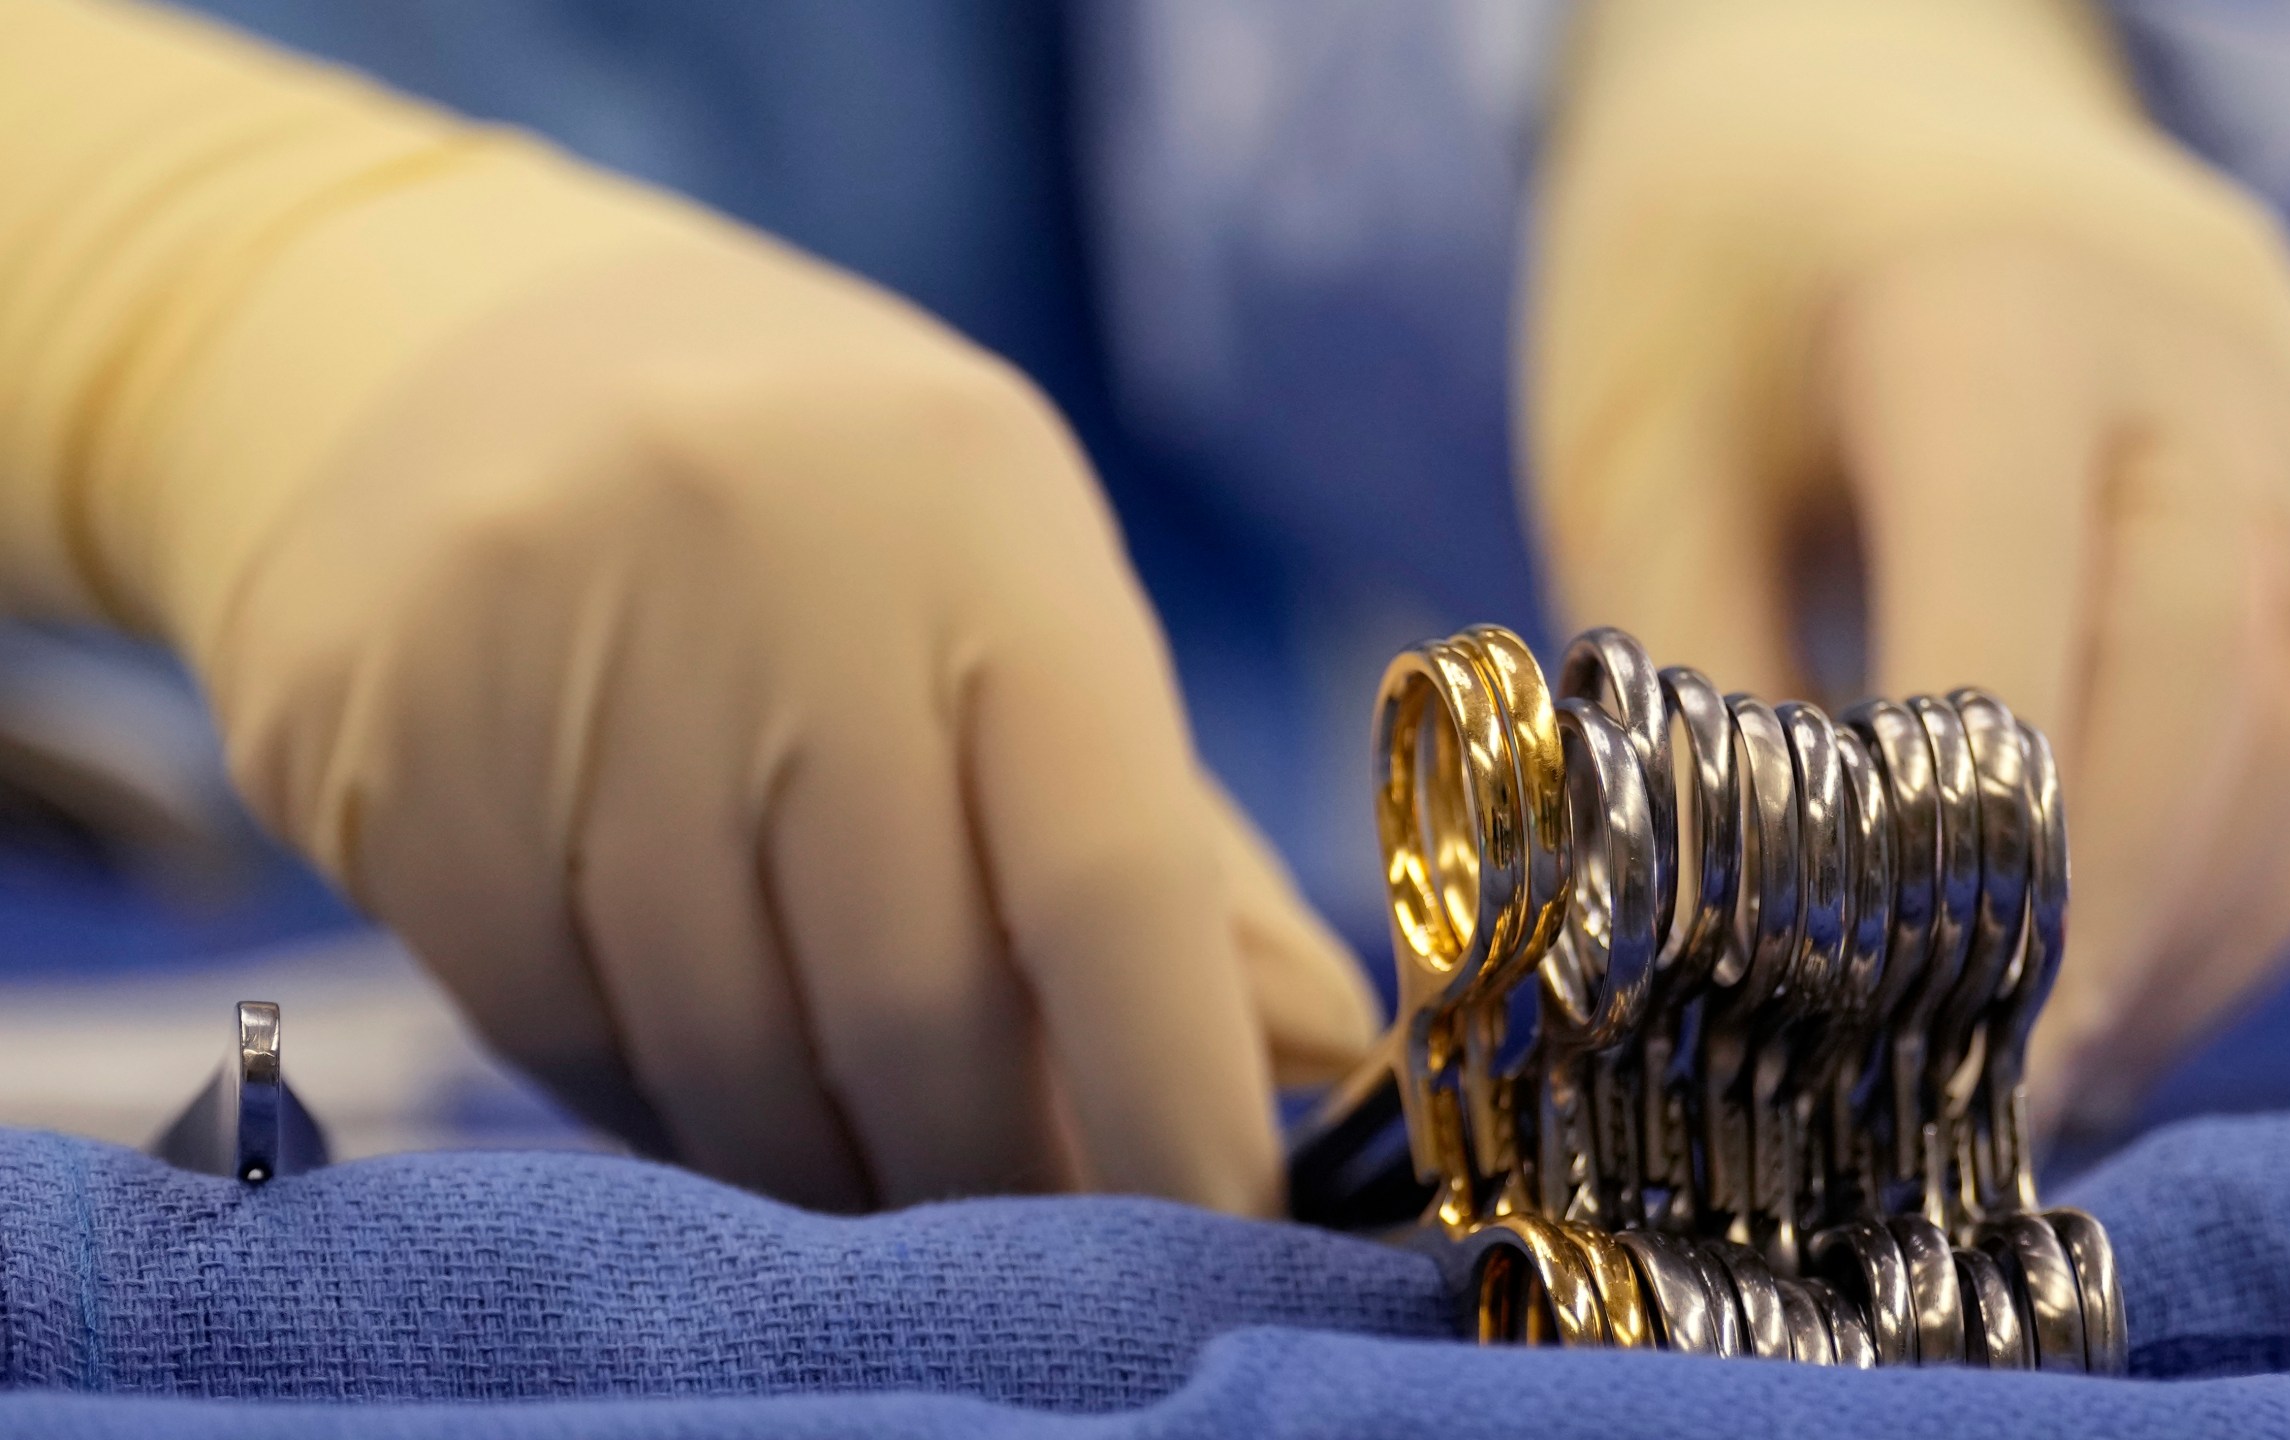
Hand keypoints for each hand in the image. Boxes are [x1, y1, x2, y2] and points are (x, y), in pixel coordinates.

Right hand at [139, 157, 1376, 1212]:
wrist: (459, 355)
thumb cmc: (823, 512)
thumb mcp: (1018, 594)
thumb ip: (1169, 834)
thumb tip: (1313, 1050)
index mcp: (976, 518)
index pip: (1107, 871)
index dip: (1174, 1092)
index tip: (1218, 1236)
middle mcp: (766, 563)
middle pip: (910, 1000)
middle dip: (995, 1175)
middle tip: (1037, 1244)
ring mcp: (551, 649)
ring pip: (726, 1050)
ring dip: (828, 1172)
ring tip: (883, 1180)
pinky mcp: (392, 751)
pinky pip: (560, 1035)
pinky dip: (665, 1115)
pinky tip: (718, 1095)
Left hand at [1520, 0, 2289, 1130]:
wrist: (1854, 104)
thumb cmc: (1715, 283)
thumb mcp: (1635, 454)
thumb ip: (1689, 687)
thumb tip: (1729, 944)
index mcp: (1993, 308)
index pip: (2021, 616)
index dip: (1969, 860)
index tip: (1893, 1042)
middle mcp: (2206, 354)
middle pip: (2207, 687)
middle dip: (2096, 924)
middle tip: (1977, 1100)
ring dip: (2196, 927)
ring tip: (2053, 1068)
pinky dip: (2259, 873)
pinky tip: (2137, 971)